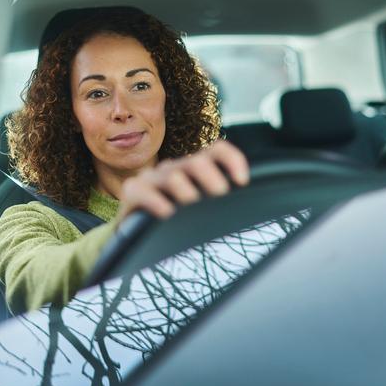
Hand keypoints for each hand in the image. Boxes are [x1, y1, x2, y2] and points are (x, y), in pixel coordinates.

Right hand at [117, 140, 248, 219]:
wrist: (135, 234)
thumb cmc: (174, 221)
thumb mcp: (199, 209)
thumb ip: (218, 201)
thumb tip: (252, 205)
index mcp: (192, 169)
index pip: (217, 151)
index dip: (232, 160)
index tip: (243, 181)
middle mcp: (173, 168)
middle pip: (197, 162)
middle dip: (211, 176)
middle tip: (220, 193)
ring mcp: (151, 178)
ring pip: (172, 175)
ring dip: (185, 189)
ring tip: (192, 202)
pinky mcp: (132, 192)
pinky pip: (142, 192)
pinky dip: (156, 201)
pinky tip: (167, 213)